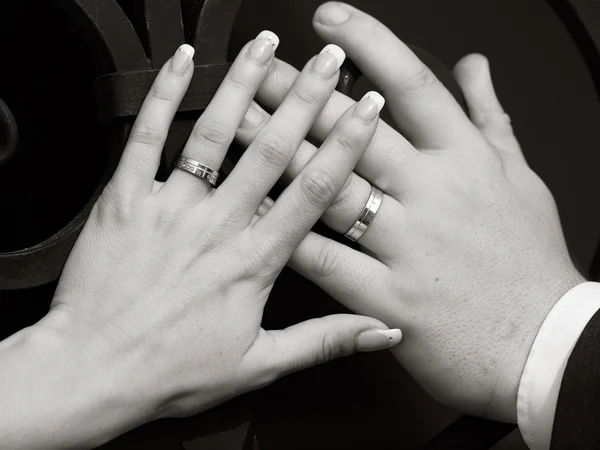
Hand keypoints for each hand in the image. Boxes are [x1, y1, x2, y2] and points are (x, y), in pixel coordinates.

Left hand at [16, 33, 400, 448]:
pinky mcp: (125, 200)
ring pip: (214, 133)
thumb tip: (384, 331)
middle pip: (271, 149)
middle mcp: (217, 225)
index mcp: (253, 261)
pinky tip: (184, 62)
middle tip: (329, 59)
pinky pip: (146, 137)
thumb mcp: (259, 365)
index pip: (312, 192)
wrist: (93, 372)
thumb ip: (324, 341)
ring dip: (244, 84)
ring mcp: (169, 207)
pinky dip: (164, 94)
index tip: (365, 110)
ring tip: (268, 45)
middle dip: (305, 97)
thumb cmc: (172, 371)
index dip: (344, 145)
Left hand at [236, 3, 584, 421]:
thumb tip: (475, 67)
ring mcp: (407, 245)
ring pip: (329, 187)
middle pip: (353, 130)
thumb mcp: (523, 181)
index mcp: (464, 162)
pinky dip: (287, 235)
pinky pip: (325, 260)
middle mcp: (432, 195)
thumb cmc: (530, 267)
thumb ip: (492, 119)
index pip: (411, 86)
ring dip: (279, 152)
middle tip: (259, 65)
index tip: (328, 21)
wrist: (543, 347)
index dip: (367, 44)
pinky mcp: (387, 296)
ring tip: (238, 124)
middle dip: (299, 93)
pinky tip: (252, 213)